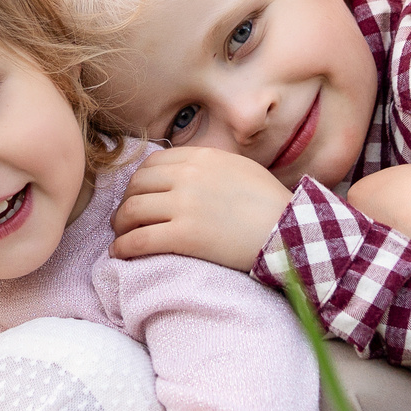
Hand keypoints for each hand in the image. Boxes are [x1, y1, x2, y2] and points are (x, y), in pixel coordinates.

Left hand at [111, 145, 294, 269]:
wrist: (291, 232)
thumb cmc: (271, 205)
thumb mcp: (239, 168)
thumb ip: (209, 166)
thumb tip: (183, 173)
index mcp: (201, 157)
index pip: (151, 163)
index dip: (139, 182)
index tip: (139, 197)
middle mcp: (188, 176)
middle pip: (136, 186)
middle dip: (126, 203)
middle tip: (125, 220)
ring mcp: (184, 205)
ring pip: (131, 211)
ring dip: (120, 226)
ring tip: (121, 238)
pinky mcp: (183, 236)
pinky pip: (138, 239)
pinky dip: (122, 247)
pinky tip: (119, 254)